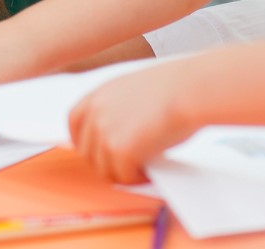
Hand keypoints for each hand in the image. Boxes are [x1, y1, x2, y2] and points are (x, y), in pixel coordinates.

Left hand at [69, 62, 199, 184]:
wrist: (190, 90)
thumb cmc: (175, 87)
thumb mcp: (135, 90)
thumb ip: (119, 110)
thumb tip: (118, 135)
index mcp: (99, 93)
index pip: (74, 122)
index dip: (83, 140)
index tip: (95, 151)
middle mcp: (96, 112)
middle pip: (87, 151)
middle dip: (107, 161)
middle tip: (129, 164)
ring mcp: (105, 132)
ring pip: (104, 169)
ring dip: (124, 172)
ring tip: (145, 166)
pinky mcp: (119, 151)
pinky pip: (123, 177)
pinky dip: (137, 178)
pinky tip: (151, 169)